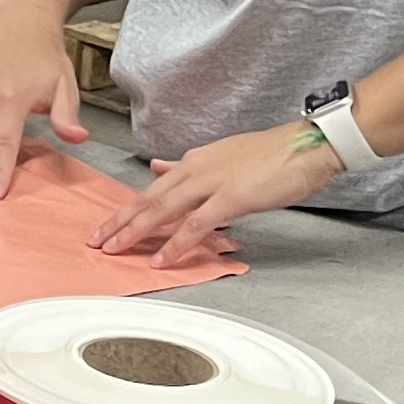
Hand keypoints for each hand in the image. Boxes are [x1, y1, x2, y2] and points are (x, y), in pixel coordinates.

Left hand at [92, 124, 335, 268]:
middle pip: (148, 199)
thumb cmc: (272, 154)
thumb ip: (187, 165)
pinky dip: (176, 243)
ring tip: (115, 250)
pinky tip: (161, 258)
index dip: (128, 208)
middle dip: (119, 221)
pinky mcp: (231, 198)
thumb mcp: (221, 155)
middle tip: (95, 240)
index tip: (108, 224)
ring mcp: (212, 183)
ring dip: (136, 232)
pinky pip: (196, 225)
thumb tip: (159, 168)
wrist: (307, 145)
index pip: (153, 189)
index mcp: (194, 161)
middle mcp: (195, 170)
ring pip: (163, 210)